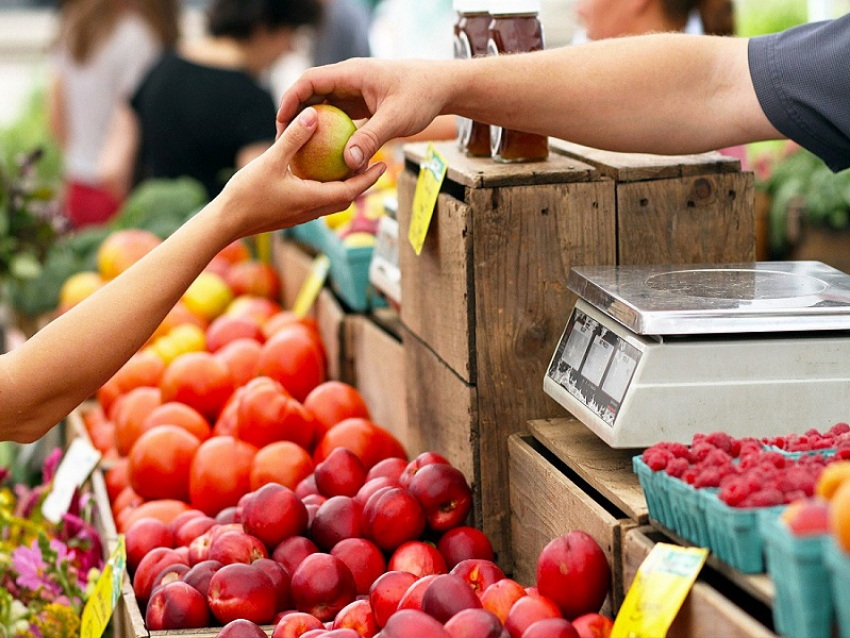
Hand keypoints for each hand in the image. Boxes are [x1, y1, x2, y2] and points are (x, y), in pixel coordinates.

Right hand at [221, 106, 386, 238]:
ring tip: (350, 167)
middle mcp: (311, 211)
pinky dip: (325, 187)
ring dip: (344, 186)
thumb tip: (314, 113)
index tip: (384, 164)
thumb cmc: (247, 193)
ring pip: (331, 201)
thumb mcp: (271, 160)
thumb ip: (294, 137)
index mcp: (313, 200)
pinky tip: (318, 172)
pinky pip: (316, 200)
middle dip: (362, 183)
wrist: (225, 223)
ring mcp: (301, 214)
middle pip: (346, 198)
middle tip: (373, 163)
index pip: (351, 190)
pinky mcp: (290, 214)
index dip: (369, 178)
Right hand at [276, 59, 449, 171]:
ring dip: (311, 126)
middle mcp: (349, 80)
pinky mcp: (361, 105)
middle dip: (295, 116)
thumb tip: (348, 162)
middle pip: (311, 94)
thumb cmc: (421, 96)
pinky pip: (338, 118)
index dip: (291, 100)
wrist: (442, 87)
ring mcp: (354, 92)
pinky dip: (329, 133)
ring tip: (299, 151)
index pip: (310, 81)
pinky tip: (325, 156)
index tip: (281, 123)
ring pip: (323, 107)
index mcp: (351, 74)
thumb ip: (371, 139)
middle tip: (284, 142)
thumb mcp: (396, 119)